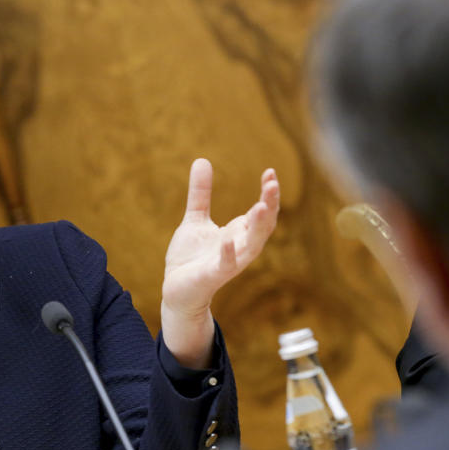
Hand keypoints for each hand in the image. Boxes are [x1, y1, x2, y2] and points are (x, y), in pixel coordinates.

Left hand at [161, 160, 279, 366]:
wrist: (175, 289)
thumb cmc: (190, 258)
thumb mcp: (195, 219)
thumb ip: (201, 193)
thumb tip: (202, 160)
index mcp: (238, 233)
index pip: (261, 212)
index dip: (268, 194)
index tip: (270, 171)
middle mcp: (239, 248)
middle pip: (263, 226)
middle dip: (270, 205)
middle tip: (272, 184)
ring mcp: (228, 263)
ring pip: (251, 246)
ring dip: (258, 227)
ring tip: (262, 206)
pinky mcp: (212, 277)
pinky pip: (224, 266)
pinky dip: (228, 254)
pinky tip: (227, 241)